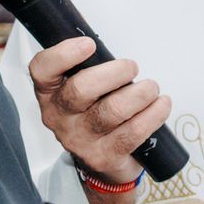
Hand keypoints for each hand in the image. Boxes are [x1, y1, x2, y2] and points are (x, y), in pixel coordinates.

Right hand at [29, 38, 171, 185]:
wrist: (99, 162)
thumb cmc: (94, 112)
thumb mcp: (84, 87)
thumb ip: (90, 66)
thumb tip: (116, 42)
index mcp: (50, 92)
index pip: (42, 70)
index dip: (63, 55)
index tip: (89, 45)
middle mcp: (59, 117)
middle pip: (81, 90)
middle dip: (114, 73)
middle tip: (132, 67)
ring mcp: (80, 140)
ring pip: (111, 111)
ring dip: (139, 94)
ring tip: (152, 87)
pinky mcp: (104, 156)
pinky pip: (132, 133)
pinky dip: (152, 115)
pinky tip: (162, 105)